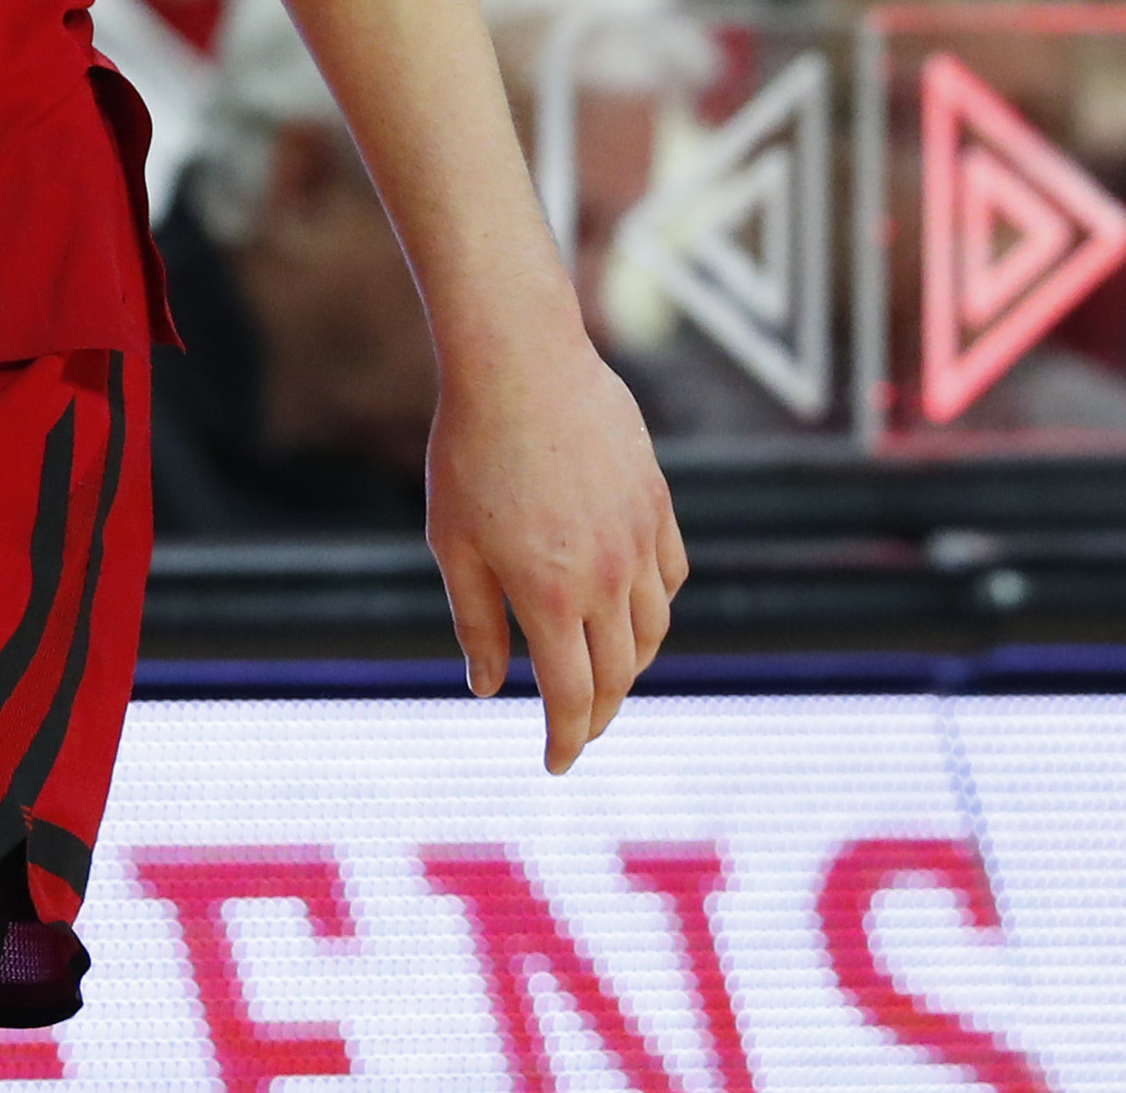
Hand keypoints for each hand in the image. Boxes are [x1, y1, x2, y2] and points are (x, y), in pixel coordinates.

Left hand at [426, 314, 685, 774]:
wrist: (519, 362)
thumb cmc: (469, 452)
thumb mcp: (453, 544)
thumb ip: (475, 621)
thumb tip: (487, 686)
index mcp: (550, 598)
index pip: (573, 698)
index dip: (567, 740)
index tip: (557, 763)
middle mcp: (608, 578)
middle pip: (621, 674)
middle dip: (600, 714)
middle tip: (578, 729)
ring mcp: (640, 539)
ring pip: (654, 629)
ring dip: (632, 664)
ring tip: (606, 676)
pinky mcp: (657, 502)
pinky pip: (671, 575)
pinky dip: (655, 605)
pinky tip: (632, 609)